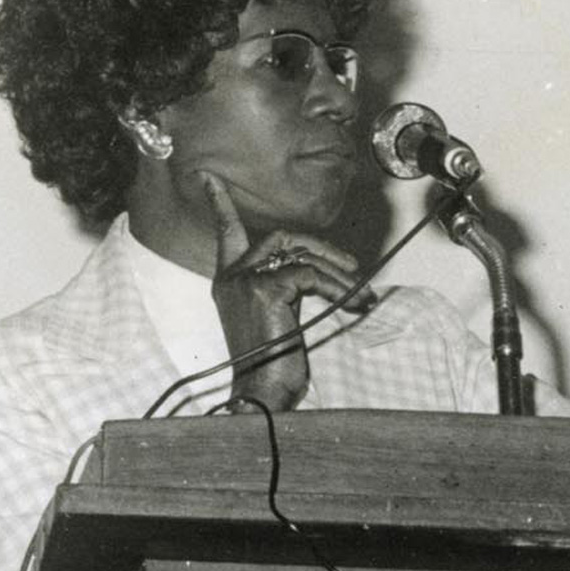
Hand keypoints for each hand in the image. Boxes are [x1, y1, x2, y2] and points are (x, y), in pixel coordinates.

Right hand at [201, 173, 375, 411]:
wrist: (260, 392)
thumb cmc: (271, 362)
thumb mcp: (276, 316)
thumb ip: (284, 286)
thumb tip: (320, 269)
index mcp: (228, 281)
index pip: (224, 232)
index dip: (219, 203)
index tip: (209, 177)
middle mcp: (231, 277)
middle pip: (279, 236)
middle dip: (321, 246)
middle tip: (352, 266)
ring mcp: (245, 281)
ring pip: (301, 256)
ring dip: (339, 274)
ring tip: (360, 295)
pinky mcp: (264, 290)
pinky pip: (311, 275)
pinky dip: (338, 288)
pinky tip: (354, 304)